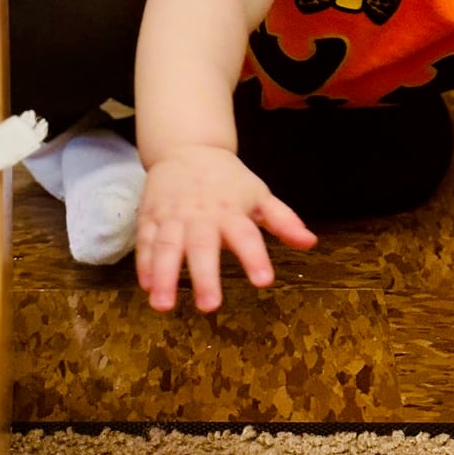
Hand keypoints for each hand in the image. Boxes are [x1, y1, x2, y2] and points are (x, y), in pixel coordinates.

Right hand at [135, 144, 315, 312]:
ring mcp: (172, 216)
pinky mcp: (150, 216)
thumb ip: (283, 220)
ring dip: (164, 276)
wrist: (186, 148)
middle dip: (204, 276)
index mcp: (231, 211)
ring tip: (163, 305)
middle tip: (209, 306)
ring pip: (166, 246)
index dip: (255, 257)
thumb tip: (310, 242)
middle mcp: (200, 215)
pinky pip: (145, 241)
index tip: (264, 280)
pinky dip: (144, 264)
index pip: (246, 235)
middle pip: (202, 245)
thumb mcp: (259, 195)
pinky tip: (146, 286)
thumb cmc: (228, 180)